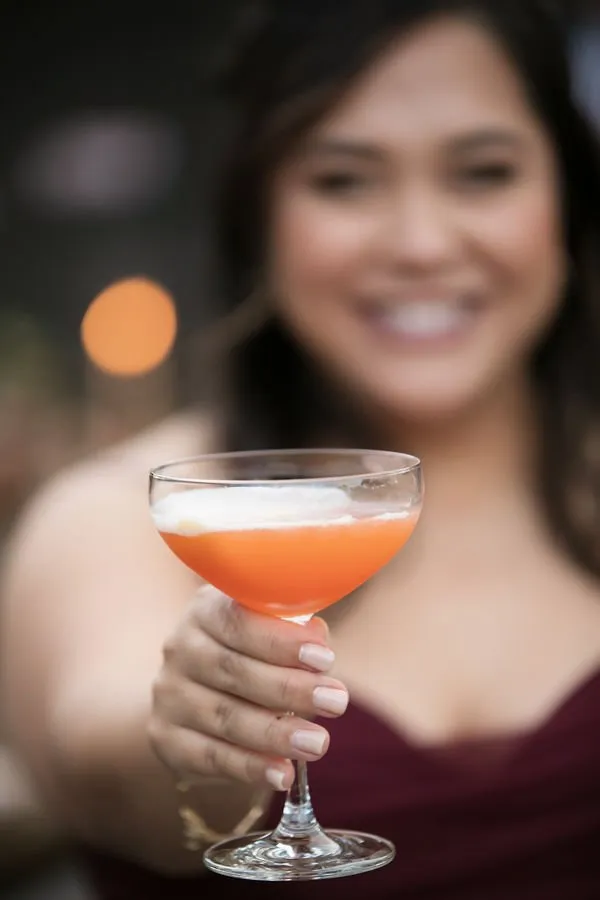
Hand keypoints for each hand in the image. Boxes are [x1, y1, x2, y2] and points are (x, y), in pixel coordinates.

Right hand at [149, 587, 348, 791]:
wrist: (206, 691)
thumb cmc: (254, 651)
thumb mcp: (273, 628)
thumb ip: (296, 630)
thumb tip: (317, 636)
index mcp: (207, 611)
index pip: (240, 621)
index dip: (282, 641)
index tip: (325, 659)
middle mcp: (181, 649)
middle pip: (235, 671)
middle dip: (290, 689)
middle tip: (336, 702)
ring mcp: (169, 695)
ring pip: (225, 717)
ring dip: (276, 733)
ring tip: (318, 742)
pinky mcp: (166, 738)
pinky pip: (211, 756)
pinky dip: (250, 767)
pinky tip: (283, 773)